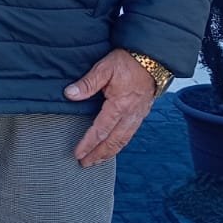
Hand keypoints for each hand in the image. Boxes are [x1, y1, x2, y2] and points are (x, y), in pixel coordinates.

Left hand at [65, 49, 155, 166]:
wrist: (152, 59)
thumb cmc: (127, 62)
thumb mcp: (104, 68)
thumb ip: (87, 83)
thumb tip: (69, 94)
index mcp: (119, 105)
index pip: (101, 130)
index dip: (88, 144)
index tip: (78, 154)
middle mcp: (130, 115)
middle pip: (113, 141)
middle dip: (98, 154)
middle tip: (85, 164)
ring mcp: (137, 116)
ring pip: (123, 141)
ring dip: (109, 153)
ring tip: (97, 161)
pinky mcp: (141, 114)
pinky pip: (130, 134)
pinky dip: (120, 144)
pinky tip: (114, 146)